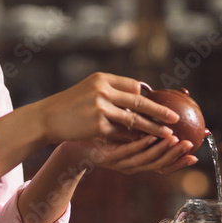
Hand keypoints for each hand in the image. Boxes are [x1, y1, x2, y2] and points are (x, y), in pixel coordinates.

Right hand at [34, 73, 180, 144]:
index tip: (160, 103)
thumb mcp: (89, 89)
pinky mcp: (97, 125)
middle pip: (139, 101)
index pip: (133, 86)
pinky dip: (133, 138)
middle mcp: (103, 90)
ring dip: (153, 127)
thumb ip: (111, 90)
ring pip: (134, 119)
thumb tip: (138, 93)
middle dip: (160, 110)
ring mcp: (100, 107)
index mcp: (103, 78)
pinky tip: (144, 144)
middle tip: (175, 118)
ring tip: (167, 134)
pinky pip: (121, 133)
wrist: (47, 117)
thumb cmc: (69, 105)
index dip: (146, 96)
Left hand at [63, 134, 198, 174]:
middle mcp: (130, 165)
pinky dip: (141, 145)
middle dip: (176, 156)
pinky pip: (128, 151)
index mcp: (136, 159)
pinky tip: (151, 136)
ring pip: (145, 159)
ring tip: (177, 140)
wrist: (71, 139)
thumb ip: (140, 122)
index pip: (162, 164)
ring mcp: (119, 163)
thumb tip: (159, 105)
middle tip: (191, 146)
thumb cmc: (98, 133)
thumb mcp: (123, 128)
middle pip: (158, 164)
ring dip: (163, 150)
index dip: (178, 162)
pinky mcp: (108, 157)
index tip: (196, 155)